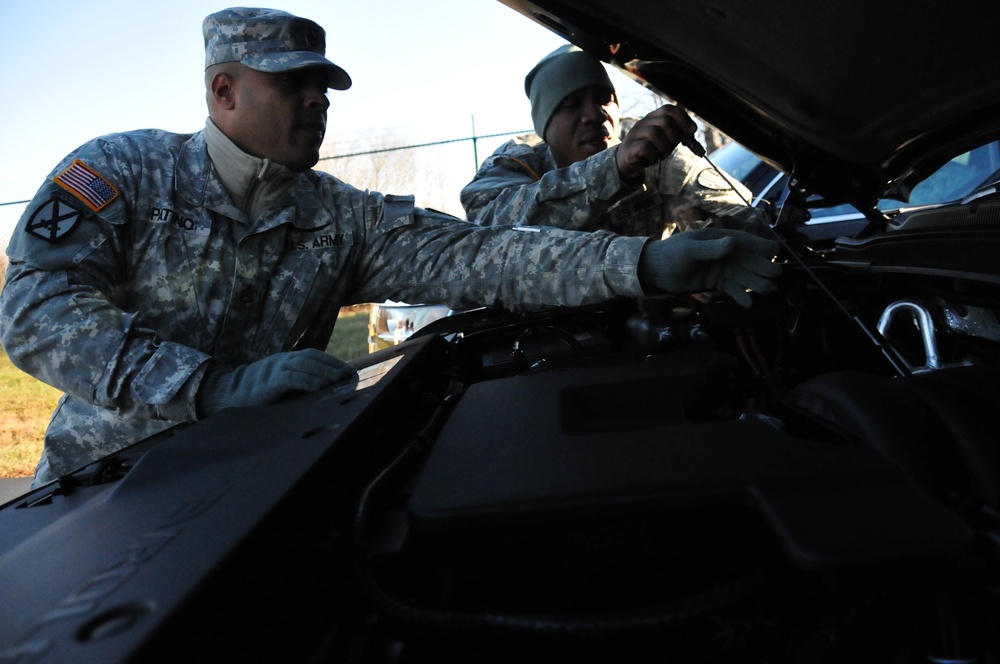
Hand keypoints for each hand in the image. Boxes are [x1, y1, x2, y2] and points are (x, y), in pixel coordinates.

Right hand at [197, 349, 356, 415]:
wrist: (229, 397)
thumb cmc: (259, 394)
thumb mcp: (281, 384)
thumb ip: (299, 383)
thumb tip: (326, 390)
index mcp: (286, 360)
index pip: (315, 355)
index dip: (333, 362)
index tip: (349, 371)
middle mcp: (282, 360)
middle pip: (313, 357)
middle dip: (333, 366)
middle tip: (349, 376)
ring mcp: (275, 369)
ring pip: (305, 364)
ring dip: (325, 372)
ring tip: (340, 381)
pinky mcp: (269, 382)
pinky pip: (292, 377)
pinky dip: (309, 380)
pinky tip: (321, 387)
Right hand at [615, 104, 698, 181]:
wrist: (627, 162)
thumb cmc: (650, 150)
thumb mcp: (665, 140)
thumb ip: (677, 133)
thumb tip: (692, 130)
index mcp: (652, 118)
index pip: (668, 109)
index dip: (683, 118)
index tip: (692, 130)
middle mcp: (642, 122)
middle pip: (664, 121)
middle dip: (675, 136)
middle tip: (674, 147)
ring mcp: (634, 134)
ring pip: (654, 133)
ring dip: (664, 147)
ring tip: (663, 154)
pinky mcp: (629, 148)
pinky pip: (644, 147)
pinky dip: (654, 155)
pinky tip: (654, 159)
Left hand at [637, 228, 781, 306]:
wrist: (654, 271)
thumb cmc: (670, 254)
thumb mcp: (690, 250)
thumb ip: (711, 249)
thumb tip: (734, 244)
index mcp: (720, 239)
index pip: (745, 241)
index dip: (761, 246)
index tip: (775, 252)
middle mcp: (725, 253)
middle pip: (748, 260)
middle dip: (762, 267)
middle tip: (777, 276)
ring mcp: (722, 269)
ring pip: (744, 276)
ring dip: (756, 282)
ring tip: (769, 290)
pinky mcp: (716, 284)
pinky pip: (732, 289)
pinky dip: (741, 295)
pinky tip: (749, 303)